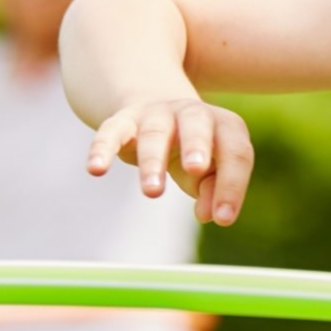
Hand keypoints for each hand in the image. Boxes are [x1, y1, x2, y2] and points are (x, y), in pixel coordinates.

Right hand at [87, 94, 255, 226]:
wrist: (158, 111)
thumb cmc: (194, 153)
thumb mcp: (209, 172)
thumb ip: (214, 190)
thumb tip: (209, 214)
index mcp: (224, 126)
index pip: (235, 152)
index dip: (232, 185)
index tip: (223, 219)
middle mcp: (192, 114)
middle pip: (196, 125)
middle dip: (197, 147)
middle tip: (195, 170)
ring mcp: (156, 114)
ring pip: (154, 134)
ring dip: (152, 162)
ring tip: (152, 192)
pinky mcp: (123, 120)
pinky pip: (111, 132)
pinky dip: (102, 149)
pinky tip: (95, 169)